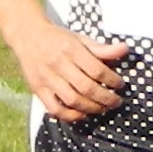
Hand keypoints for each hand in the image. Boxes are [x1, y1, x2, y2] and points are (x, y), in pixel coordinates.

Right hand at [11, 18, 129, 120]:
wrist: (27, 35)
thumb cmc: (58, 39)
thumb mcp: (80, 39)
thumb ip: (102, 48)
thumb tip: (124, 49)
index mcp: (71, 49)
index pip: (96, 69)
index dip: (112, 80)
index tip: (120, 85)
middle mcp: (58, 64)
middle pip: (86, 87)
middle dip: (105, 98)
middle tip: (116, 101)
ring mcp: (46, 78)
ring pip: (72, 100)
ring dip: (91, 108)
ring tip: (103, 108)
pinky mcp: (37, 89)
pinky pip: (54, 108)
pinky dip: (70, 115)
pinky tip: (82, 114)